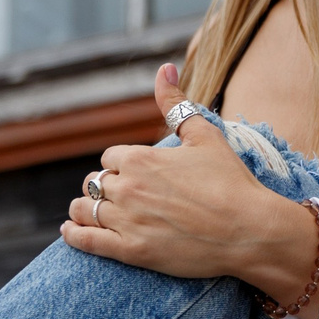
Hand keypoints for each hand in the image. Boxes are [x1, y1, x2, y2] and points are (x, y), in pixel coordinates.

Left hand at [60, 65, 318, 300]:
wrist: (249, 231)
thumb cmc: (231, 182)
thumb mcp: (205, 136)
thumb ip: (176, 103)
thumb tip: (164, 68)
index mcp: (141, 158)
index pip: (110, 157)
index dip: (120, 164)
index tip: (133, 173)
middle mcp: (128, 187)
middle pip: (95, 182)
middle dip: (104, 187)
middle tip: (118, 195)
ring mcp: (127, 221)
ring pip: (84, 209)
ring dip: (84, 208)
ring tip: (88, 212)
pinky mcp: (131, 251)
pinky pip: (86, 241)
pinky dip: (73, 234)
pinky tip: (68, 230)